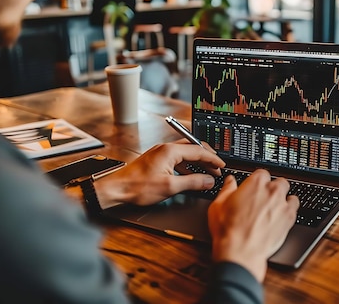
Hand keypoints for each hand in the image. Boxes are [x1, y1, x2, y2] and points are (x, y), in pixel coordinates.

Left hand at [93, 140, 224, 208]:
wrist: (117, 189)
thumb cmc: (137, 187)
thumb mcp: (170, 186)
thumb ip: (193, 182)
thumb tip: (208, 180)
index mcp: (170, 151)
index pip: (198, 150)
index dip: (213, 159)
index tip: (221, 165)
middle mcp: (165, 149)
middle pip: (192, 149)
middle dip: (206, 159)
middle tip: (216, 169)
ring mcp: (160, 154)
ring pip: (185, 155)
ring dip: (197, 164)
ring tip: (206, 174)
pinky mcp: (156, 161)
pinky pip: (177, 161)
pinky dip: (187, 167)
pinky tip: (190, 177)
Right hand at [208, 169, 299, 282]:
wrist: (240, 252)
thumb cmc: (229, 230)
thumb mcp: (218, 204)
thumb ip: (227, 189)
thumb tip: (230, 182)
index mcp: (255, 182)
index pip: (262, 173)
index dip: (258, 181)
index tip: (255, 187)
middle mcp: (272, 190)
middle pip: (279, 182)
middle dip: (272, 188)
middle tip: (263, 199)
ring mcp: (283, 204)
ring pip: (289, 194)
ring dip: (283, 198)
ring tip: (273, 208)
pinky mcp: (290, 218)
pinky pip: (295, 207)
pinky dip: (290, 210)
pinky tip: (281, 216)